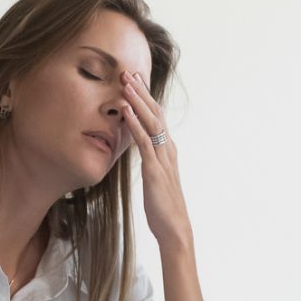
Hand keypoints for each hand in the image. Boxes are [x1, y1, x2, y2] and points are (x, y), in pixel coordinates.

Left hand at [118, 72, 192, 251]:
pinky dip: (134, 125)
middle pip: (156, 113)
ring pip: (151, 123)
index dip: (147, 98)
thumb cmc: (164, 207)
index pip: (158, 118)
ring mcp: (163, 159)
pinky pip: (144, 142)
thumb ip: (151, 161)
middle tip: (128, 72)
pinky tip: (125, 111)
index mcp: (169, 151)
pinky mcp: (154, 170)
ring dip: (138, 101)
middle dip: (142, 92)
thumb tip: (140, 150)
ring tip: (125, 83)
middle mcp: (168, 150)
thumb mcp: (156, 178)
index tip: (135, 81)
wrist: (175, 228)